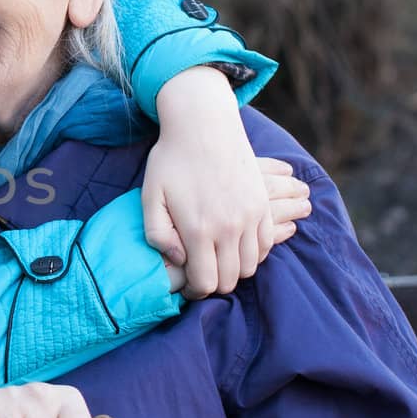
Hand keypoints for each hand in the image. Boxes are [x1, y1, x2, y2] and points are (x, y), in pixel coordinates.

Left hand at [146, 68, 305, 297]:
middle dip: (215, 284)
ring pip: (251, 265)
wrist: (204, 126)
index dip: (194, 291)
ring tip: (218, 261)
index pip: (205, 283)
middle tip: (201, 276)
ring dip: (235, 270)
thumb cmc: (170, 160)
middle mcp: (229, 227)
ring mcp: (250, 216)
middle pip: (231, 279)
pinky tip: (236, 246)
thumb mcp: (150, 196)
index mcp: (199, 229)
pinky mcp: (262, 205)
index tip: (187, 286)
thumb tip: (180, 259)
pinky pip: (266, 244)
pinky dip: (254, 252)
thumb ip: (158, 234)